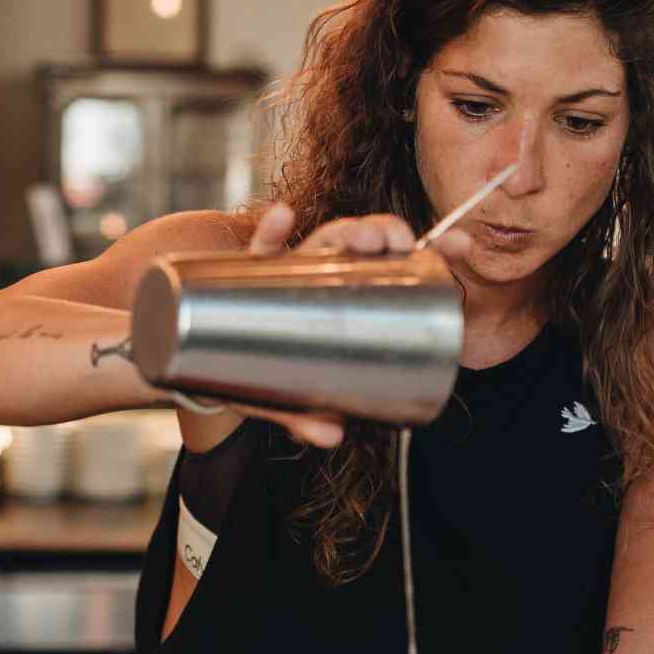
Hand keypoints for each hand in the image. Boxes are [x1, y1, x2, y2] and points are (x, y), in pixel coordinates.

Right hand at [190, 204, 472, 449]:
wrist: (191, 359)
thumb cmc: (252, 373)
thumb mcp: (282, 399)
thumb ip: (305, 415)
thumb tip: (334, 436)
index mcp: (340, 296)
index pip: (390, 266)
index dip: (430, 250)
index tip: (461, 245)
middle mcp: (317, 275)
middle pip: (359, 244)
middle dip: (382, 234)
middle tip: (398, 243)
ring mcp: (284, 270)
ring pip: (321, 240)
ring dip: (344, 230)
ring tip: (360, 236)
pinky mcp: (243, 272)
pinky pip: (259, 249)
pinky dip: (270, 231)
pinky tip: (282, 217)